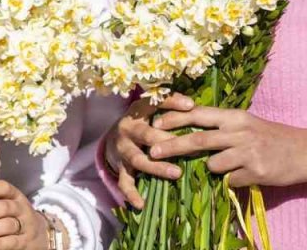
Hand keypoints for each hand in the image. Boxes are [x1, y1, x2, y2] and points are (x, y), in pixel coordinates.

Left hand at [0, 180, 48, 249]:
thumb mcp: (5, 205)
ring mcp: (26, 225)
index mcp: (14, 195)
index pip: (4, 187)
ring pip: (7, 225)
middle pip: (3, 208)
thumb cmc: (12, 218)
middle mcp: (21, 208)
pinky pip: (11, 242)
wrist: (39, 236)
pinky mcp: (26, 242)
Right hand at [103, 93, 193, 207]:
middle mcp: (127, 130)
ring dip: (156, 167)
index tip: (191, 106)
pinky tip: (142, 204)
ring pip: (138, 159)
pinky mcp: (120, 168)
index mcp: (136, 113)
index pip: (153, 103)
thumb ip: (169, 104)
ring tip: (176, 173)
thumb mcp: (149, 108)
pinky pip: (124, 182)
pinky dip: (131, 193)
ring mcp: (123, 150)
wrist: (113, 137)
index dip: (171, 103)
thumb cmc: (141, 122)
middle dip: (167, 142)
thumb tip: (193, 105)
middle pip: (146, 135)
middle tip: (190, 148)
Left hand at [149, 106, 306, 188]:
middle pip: (198, 140)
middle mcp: (239, 132)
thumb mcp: (244, 123)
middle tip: (153, 152)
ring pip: (213, 164)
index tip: (155, 122)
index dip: (174, 118)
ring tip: (228, 165)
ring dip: (211, 168)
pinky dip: (231, 180)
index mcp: (234, 117)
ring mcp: (248, 152)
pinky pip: (230, 180)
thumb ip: (219, 125)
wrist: (304, 151)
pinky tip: (245, 175)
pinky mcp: (256, 172)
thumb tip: (186, 128)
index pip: (198, 114)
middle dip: (172, 146)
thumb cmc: (269, 136)